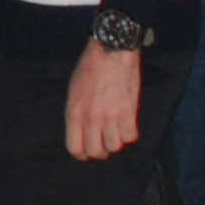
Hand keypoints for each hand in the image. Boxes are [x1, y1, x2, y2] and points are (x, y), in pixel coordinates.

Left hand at [64, 41, 141, 159]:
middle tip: (104, 141)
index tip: (88, 149)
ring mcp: (110, 117)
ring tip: (116, 130)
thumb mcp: (74, 91)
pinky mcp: (128, 112)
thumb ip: (76, 113)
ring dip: (116, 141)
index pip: (75, 149)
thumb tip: (81, 132)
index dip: (82, 153)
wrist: (111, 50)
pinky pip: (130, 137)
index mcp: (74, 113)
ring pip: (115, 147)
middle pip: (96, 152)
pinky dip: (130, 133)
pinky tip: (127, 123)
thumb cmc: (91, 67)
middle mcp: (91, 118)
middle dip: (101, 150)